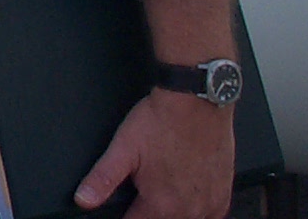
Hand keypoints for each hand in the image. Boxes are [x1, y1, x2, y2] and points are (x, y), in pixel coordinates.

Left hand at [75, 89, 233, 218]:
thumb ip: (102, 178)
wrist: (196, 101)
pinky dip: (197, 209)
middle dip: (148, 211)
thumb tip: (83, 199)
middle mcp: (189, 210)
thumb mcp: (122, 148)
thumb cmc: (161, 121)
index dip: (126, 215)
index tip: (126, 204)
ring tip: (163, 187)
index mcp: (161, 205)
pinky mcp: (224, 194)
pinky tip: (187, 192)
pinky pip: (210, 215)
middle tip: (145, 184)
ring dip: (172, 211)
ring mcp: (210, 204)